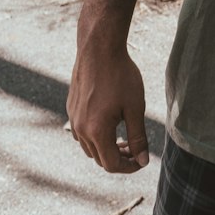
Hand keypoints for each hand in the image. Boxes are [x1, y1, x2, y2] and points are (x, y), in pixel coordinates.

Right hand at [67, 45, 149, 173]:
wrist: (99, 47)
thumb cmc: (120, 75)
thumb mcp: (135, 107)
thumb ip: (138, 137)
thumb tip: (142, 161)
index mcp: (96, 131)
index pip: (112, 165)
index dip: (129, 167)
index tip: (142, 159)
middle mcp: (80, 129)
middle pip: (99, 158)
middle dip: (119, 158)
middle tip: (135, 149)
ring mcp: (73, 118)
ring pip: (89, 146)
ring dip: (106, 147)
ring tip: (123, 137)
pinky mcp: (71, 107)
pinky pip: (81, 131)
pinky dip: (96, 135)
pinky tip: (109, 121)